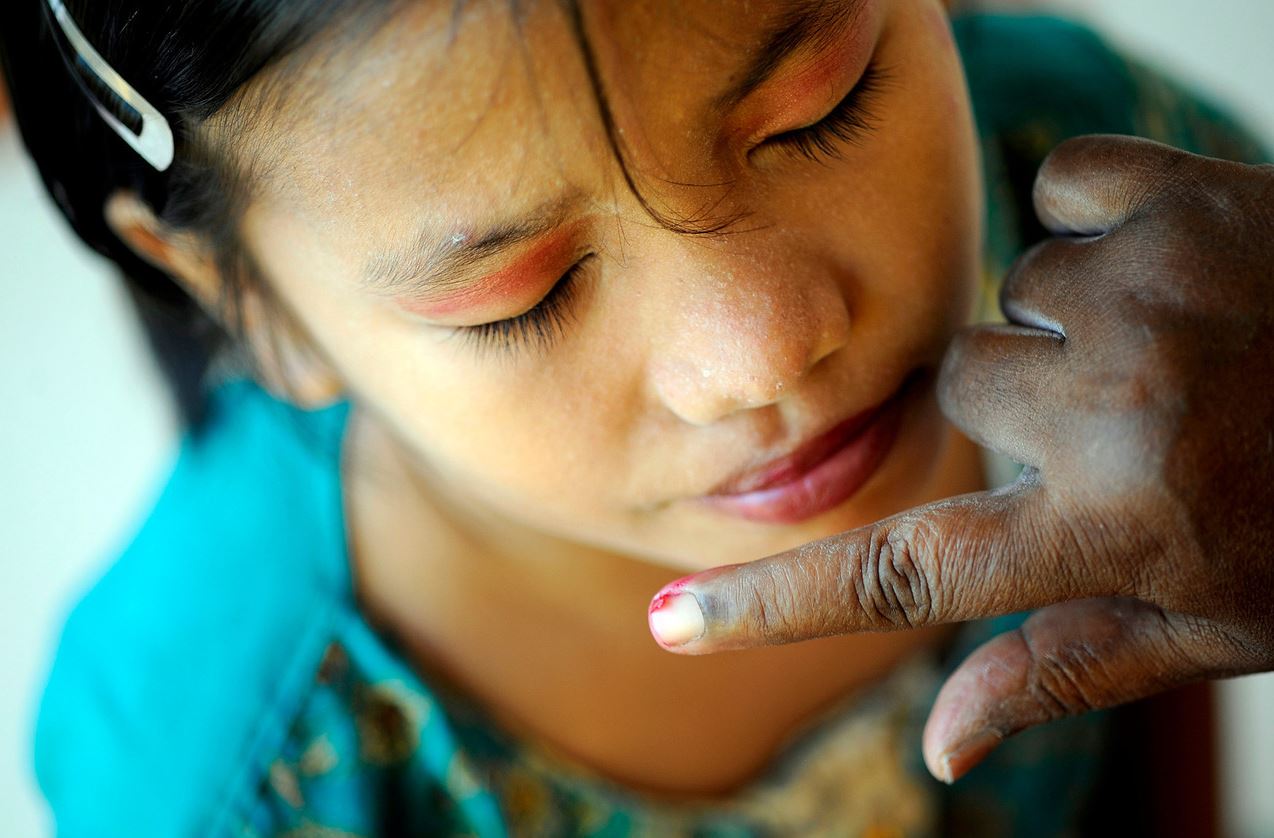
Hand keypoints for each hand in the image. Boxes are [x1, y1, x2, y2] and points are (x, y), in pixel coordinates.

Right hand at [647, 135, 1273, 782]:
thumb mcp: (1220, 622)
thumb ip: (1064, 666)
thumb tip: (934, 746)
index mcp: (1119, 531)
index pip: (902, 581)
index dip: (771, 610)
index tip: (668, 622)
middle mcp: (1114, 414)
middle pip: (961, 390)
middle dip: (1023, 405)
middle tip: (1131, 414)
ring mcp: (1143, 295)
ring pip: (1013, 298)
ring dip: (1076, 321)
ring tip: (1185, 339)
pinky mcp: (1180, 196)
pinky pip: (1061, 194)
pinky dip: (1103, 223)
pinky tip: (1184, 260)